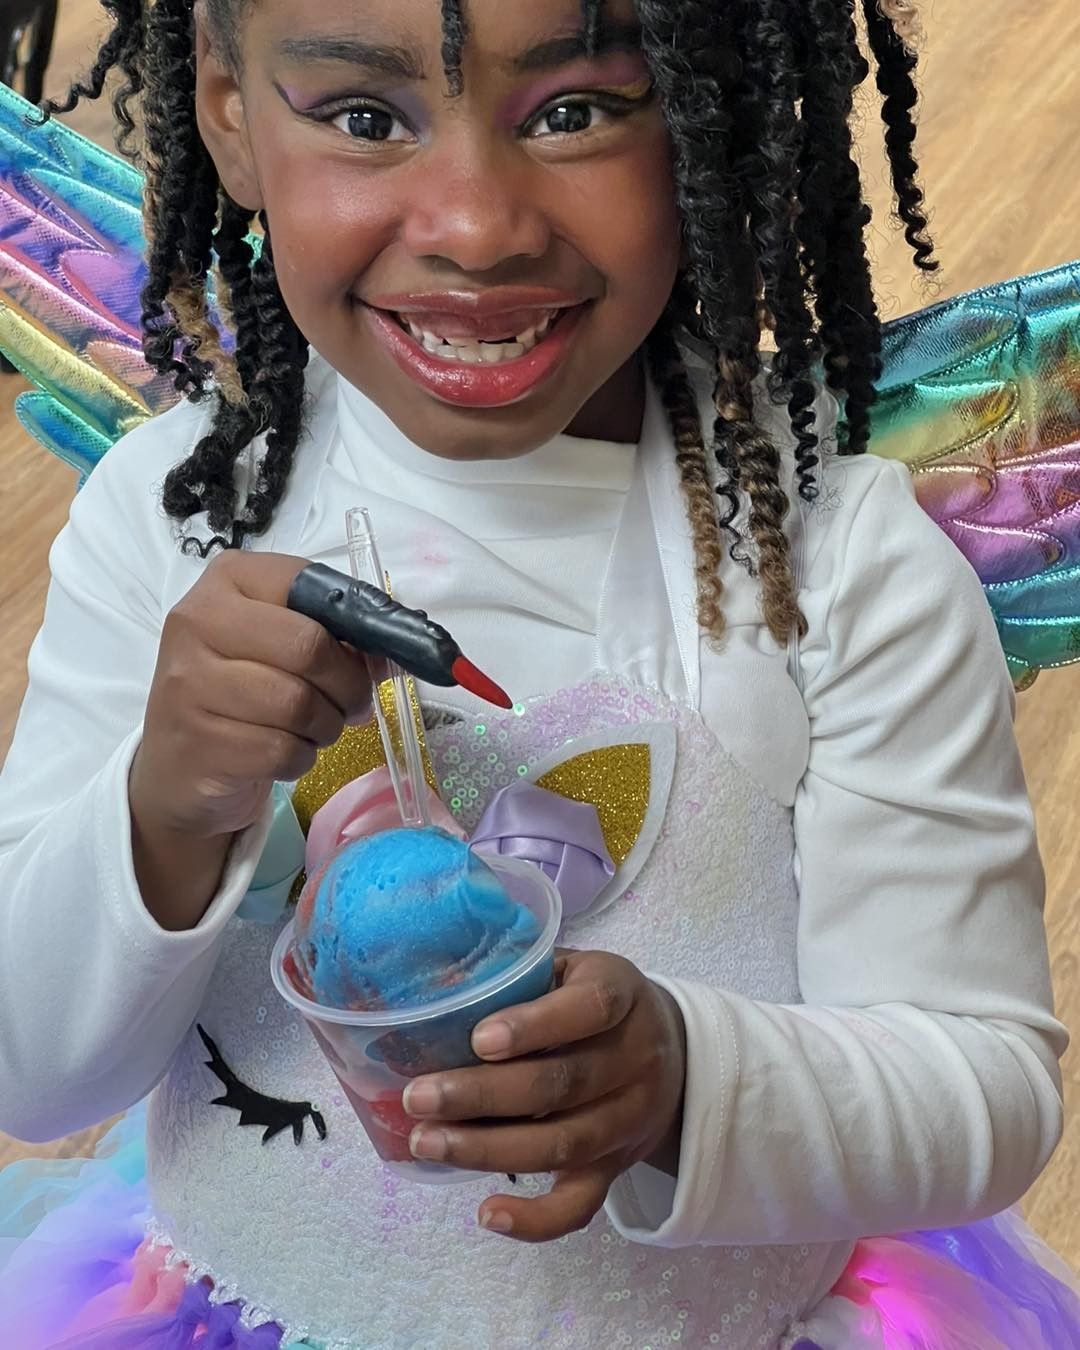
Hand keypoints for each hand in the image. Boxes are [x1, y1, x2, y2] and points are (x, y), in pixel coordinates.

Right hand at [130, 551, 372, 928]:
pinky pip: (282, 750)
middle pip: (308, 647)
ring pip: (298, 704)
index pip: (313, 587)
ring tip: (315, 728)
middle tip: (354, 703)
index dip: (361, 624)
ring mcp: (189, 683)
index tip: (379, 652)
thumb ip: (335, 630)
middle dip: (348, 684)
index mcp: (228, 579)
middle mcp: (198, 620)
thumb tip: (397, 646)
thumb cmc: (243, 689)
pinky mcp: (197, 741)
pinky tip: (284, 753)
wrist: (179, 766)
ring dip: (326, 726)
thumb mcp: (279, 642)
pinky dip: (300, 758)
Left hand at [403, 950, 686, 1242]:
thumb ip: (515, 972)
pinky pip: (582, 1203)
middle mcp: (636, 1058)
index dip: (535, 1026)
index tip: (478, 1039)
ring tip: (427, 1142)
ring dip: (489, 1149)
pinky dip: (536, 1219)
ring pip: (563, 1144)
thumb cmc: (589, 998)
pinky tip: (486, 1213)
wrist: (671, 1052)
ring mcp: (629, 1118)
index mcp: (622, 993)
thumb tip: (435, 985)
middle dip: (484, 1095)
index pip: (590, 1008)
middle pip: (564, 1084)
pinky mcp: (617, 1165)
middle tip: (419, 1097)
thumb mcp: (567, 967)